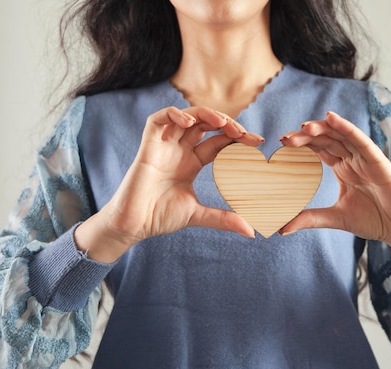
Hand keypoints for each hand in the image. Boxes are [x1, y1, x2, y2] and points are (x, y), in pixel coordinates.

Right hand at [75, 106, 263, 262]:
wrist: (132, 225)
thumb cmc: (159, 217)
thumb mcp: (198, 215)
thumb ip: (223, 219)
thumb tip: (251, 231)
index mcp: (191, 163)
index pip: (218, 142)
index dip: (237, 138)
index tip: (258, 142)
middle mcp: (179, 150)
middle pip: (206, 125)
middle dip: (226, 124)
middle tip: (244, 133)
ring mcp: (163, 146)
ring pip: (186, 117)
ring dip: (205, 114)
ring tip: (222, 123)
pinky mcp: (147, 146)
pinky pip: (157, 119)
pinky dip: (173, 114)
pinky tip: (189, 123)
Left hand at [279, 111, 390, 261]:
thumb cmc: (373, 221)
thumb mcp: (335, 218)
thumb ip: (309, 219)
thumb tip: (281, 228)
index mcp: (343, 168)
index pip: (320, 149)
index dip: (302, 144)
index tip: (282, 143)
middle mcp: (353, 159)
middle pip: (327, 139)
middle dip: (306, 136)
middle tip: (285, 139)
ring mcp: (366, 159)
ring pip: (341, 136)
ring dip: (323, 128)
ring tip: (303, 127)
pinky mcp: (379, 162)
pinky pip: (361, 140)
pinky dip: (347, 127)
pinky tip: (331, 118)